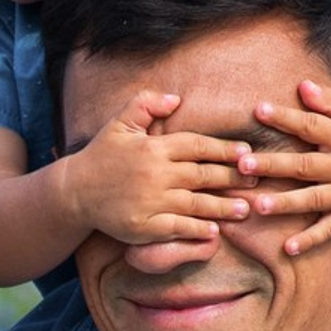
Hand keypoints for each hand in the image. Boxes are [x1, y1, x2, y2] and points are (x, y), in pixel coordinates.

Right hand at [57, 89, 251, 249]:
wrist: (74, 192)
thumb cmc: (101, 155)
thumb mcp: (120, 122)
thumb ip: (147, 103)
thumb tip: (177, 100)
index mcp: (155, 147)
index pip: (198, 145)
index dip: (225, 149)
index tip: (246, 153)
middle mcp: (156, 174)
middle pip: (204, 175)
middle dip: (233, 178)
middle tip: (256, 179)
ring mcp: (151, 202)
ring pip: (197, 204)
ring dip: (224, 207)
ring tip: (245, 209)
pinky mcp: (144, 227)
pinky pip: (178, 228)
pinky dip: (198, 230)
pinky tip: (214, 230)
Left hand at [233, 79, 330, 254]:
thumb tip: (302, 86)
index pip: (312, 126)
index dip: (286, 118)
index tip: (259, 110)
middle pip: (305, 166)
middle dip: (274, 165)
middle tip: (243, 164)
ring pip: (314, 200)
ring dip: (286, 204)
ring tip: (258, 206)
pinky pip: (329, 230)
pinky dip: (310, 240)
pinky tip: (288, 248)